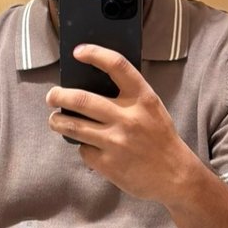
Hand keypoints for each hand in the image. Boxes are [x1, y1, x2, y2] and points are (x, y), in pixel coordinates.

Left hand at [45, 46, 195, 202]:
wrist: (175, 176)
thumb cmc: (159, 138)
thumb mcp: (152, 109)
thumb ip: (128, 96)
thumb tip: (89, 85)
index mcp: (143, 98)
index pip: (117, 66)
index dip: (95, 54)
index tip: (78, 51)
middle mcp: (128, 117)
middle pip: (81, 99)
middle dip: (58, 96)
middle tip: (52, 96)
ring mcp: (116, 141)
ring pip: (73, 126)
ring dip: (57, 121)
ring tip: (55, 120)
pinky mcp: (108, 163)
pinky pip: (83, 150)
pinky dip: (83, 147)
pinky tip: (89, 147)